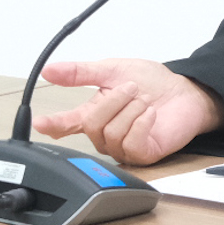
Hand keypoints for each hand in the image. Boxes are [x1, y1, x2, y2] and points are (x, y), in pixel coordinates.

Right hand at [32, 58, 223, 165]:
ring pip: (111, 132)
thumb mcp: (113, 69)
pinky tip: (151, 115)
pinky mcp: (142, 155)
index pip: (66, 124)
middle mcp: (105, 133)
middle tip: (132, 88)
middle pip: (92, 124)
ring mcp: (123, 147)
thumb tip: (50, 70)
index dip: (51, 124)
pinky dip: (142, 122)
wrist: (185, 91)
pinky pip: (131, 143)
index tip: (39, 123)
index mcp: (94, 113)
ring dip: (132, 109)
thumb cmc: (151, 82)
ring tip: (144, 101)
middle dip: (114, 100)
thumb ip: (81, 73)